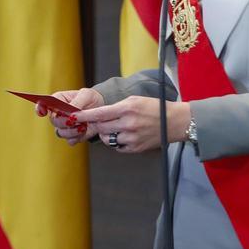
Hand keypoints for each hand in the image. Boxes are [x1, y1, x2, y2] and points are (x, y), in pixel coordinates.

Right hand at [37, 88, 104, 144]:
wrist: (101, 109)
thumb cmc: (91, 98)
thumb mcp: (86, 95)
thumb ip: (77, 102)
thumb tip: (70, 111)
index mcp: (57, 101)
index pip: (42, 104)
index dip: (40, 108)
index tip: (43, 112)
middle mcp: (57, 114)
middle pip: (53, 121)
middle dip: (64, 121)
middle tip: (75, 119)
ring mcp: (64, 126)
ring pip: (61, 133)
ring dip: (72, 131)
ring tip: (83, 125)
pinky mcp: (72, 136)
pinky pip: (70, 141)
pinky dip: (77, 137)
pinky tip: (84, 130)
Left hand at [74, 96, 191, 153]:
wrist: (174, 122)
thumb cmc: (153, 108)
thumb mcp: (134, 100)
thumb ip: (115, 107)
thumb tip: (98, 114)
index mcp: (127, 109)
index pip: (99, 113)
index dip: (84, 116)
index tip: (73, 117)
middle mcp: (128, 124)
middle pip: (100, 128)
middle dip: (96, 125)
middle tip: (99, 121)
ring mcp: (132, 138)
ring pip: (106, 139)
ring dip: (106, 134)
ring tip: (117, 127)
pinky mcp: (135, 149)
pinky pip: (116, 147)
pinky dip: (116, 141)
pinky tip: (125, 134)